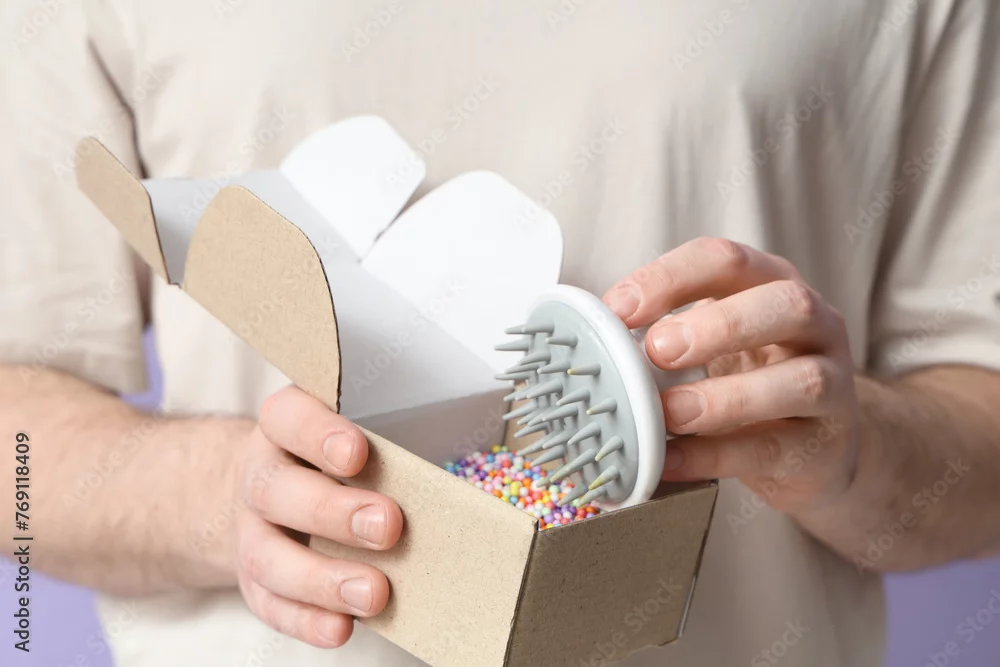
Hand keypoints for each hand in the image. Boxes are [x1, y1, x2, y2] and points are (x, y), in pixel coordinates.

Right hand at [234, 386, 403, 646]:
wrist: (267, 492)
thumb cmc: (330, 459)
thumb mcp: (348, 432)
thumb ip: (382, 445)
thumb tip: (456, 470)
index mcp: (284, 425)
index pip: (289, 418)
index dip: (318, 434)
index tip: (357, 454)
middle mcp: (260, 474)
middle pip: (277, 490)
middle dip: (332, 512)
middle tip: (388, 526)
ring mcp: (250, 530)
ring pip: (268, 556)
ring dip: (322, 578)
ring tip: (374, 592)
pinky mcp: (254, 579)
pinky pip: (270, 604)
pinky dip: (306, 619)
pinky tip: (340, 627)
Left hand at [602, 237, 858, 514]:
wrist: (814, 447)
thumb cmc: (750, 378)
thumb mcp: (714, 340)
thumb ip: (665, 330)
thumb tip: (592, 338)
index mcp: (771, 283)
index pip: (725, 261)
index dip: (669, 278)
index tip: (618, 308)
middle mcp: (814, 325)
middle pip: (785, 305)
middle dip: (718, 325)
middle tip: (657, 350)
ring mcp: (832, 384)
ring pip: (800, 381)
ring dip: (726, 397)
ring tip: (671, 411)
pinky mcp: (824, 446)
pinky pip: (772, 448)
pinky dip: (716, 455)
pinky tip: (672, 458)